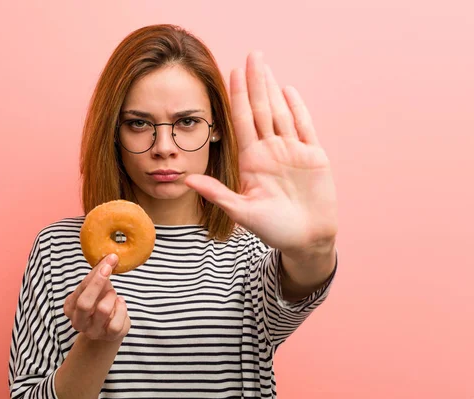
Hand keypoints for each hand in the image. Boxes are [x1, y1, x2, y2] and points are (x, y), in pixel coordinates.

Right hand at [63, 254, 130, 341]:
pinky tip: (120, 303)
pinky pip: (117, 322)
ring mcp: (93, 331)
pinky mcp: (110, 336)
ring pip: (103, 310)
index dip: (95, 273)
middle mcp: (78, 322)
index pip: (81, 287)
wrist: (107, 328)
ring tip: (113, 294)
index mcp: (70, 307)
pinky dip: (122, 308)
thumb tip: (111, 257)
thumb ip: (100, 274)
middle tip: (108, 268)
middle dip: (97, 283)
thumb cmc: (99, 302)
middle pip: (84, 303)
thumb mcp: (96, 288)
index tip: (108, 260)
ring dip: (112, 296)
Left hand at [185, 51, 337, 252]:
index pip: (242, 122)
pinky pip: (304, 127)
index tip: (230, 74)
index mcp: (252, 161)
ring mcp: (292, 151)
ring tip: (265, 65)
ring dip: (273, 88)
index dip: (237, 97)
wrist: (307, 239)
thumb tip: (188, 179)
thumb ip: (218, 193)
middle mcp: (270, 151)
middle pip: (261, 110)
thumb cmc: (274, 229)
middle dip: (255, 83)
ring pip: (281, 112)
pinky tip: (288, 90)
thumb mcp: (242, 212)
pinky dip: (297, 108)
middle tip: (251, 55)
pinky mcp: (314, 156)